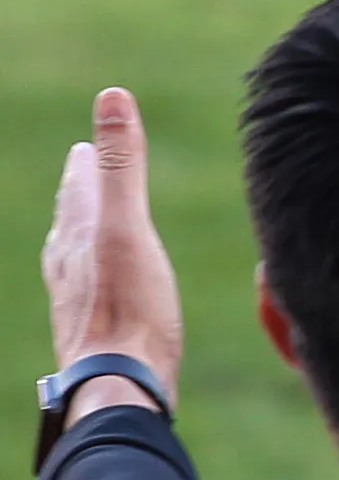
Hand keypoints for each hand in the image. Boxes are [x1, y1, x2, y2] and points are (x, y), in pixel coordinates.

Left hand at [42, 89, 183, 413]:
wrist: (119, 383)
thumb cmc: (128, 308)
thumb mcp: (126, 224)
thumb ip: (120, 165)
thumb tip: (112, 97)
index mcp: (78, 237)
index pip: (78, 191)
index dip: (85, 167)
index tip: (83, 149)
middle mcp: (70, 269)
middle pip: (69, 223)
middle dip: (76, 198)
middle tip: (80, 176)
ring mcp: (79, 305)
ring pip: (73, 260)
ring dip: (79, 238)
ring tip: (84, 230)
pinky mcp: (94, 336)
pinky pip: (89, 295)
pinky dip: (93, 280)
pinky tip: (99, 295)